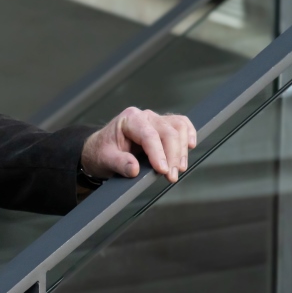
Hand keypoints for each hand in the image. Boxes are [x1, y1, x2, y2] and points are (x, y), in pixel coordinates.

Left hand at [81, 106, 195, 182]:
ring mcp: (156, 119)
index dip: (158, 153)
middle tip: (172, 176)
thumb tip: (134, 169)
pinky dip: (188, 134)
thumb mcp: (104, 159)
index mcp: (129, 120)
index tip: (163, 170)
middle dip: (173, 156)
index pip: (149, 136)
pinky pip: (182, 124)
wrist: (101, 148)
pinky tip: (190, 146)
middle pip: (168, 132)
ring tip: (179, 168)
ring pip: (178, 127)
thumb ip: (118, 163)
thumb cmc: (102, 151)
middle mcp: (144, 116)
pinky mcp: (164, 125)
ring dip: (182, 149)